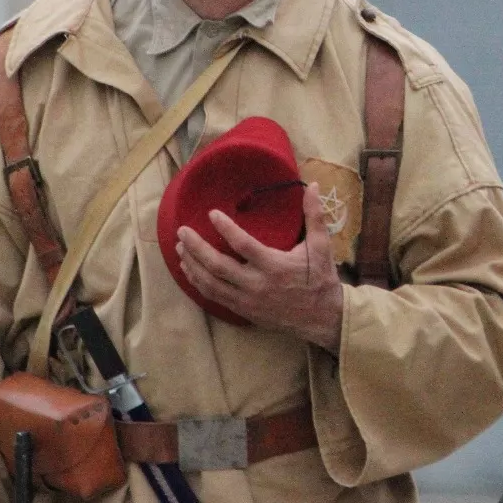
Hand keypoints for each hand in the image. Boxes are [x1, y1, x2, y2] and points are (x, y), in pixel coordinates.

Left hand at [177, 182, 345, 351]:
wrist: (323, 317)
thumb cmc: (321, 278)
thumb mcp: (321, 246)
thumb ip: (314, 215)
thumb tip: (311, 185)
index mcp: (275, 265)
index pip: (243, 245)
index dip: (225, 229)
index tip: (212, 214)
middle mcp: (257, 284)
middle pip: (217, 266)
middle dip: (196, 248)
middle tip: (181, 231)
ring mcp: (247, 300)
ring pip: (211, 283)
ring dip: (192, 265)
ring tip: (179, 248)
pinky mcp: (243, 311)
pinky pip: (214, 297)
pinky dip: (198, 283)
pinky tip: (189, 271)